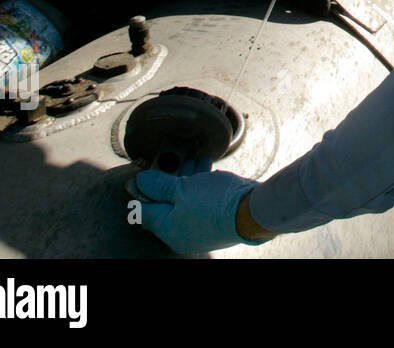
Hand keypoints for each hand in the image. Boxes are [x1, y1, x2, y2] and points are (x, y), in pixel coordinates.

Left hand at [132, 157, 262, 254]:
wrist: (253, 211)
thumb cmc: (215, 202)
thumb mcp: (181, 188)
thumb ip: (158, 185)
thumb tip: (140, 182)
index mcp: (168, 229)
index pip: (143, 210)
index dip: (140, 190)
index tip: (143, 174)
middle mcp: (181, 233)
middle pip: (166, 204)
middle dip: (169, 180)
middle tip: (173, 160)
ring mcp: (200, 229)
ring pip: (187, 201)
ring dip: (188, 179)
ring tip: (196, 160)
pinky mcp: (216, 222)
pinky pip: (202, 202)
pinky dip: (202, 186)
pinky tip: (208, 170)